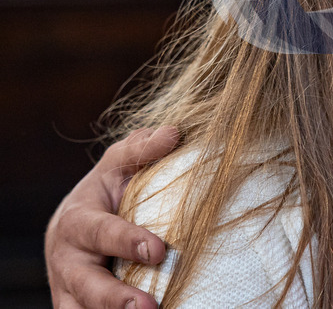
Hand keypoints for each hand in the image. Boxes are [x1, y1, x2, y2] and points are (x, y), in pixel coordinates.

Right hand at [45, 126, 178, 308]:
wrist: (75, 226)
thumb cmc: (106, 191)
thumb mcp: (119, 166)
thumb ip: (141, 150)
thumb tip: (172, 132)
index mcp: (77, 221)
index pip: (102, 233)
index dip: (128, 242)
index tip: (159, 250)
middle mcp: (68, 260)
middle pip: (87, 285)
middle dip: (115, 298)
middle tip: (147, 307)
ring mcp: (69, 289)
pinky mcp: (76, 308)